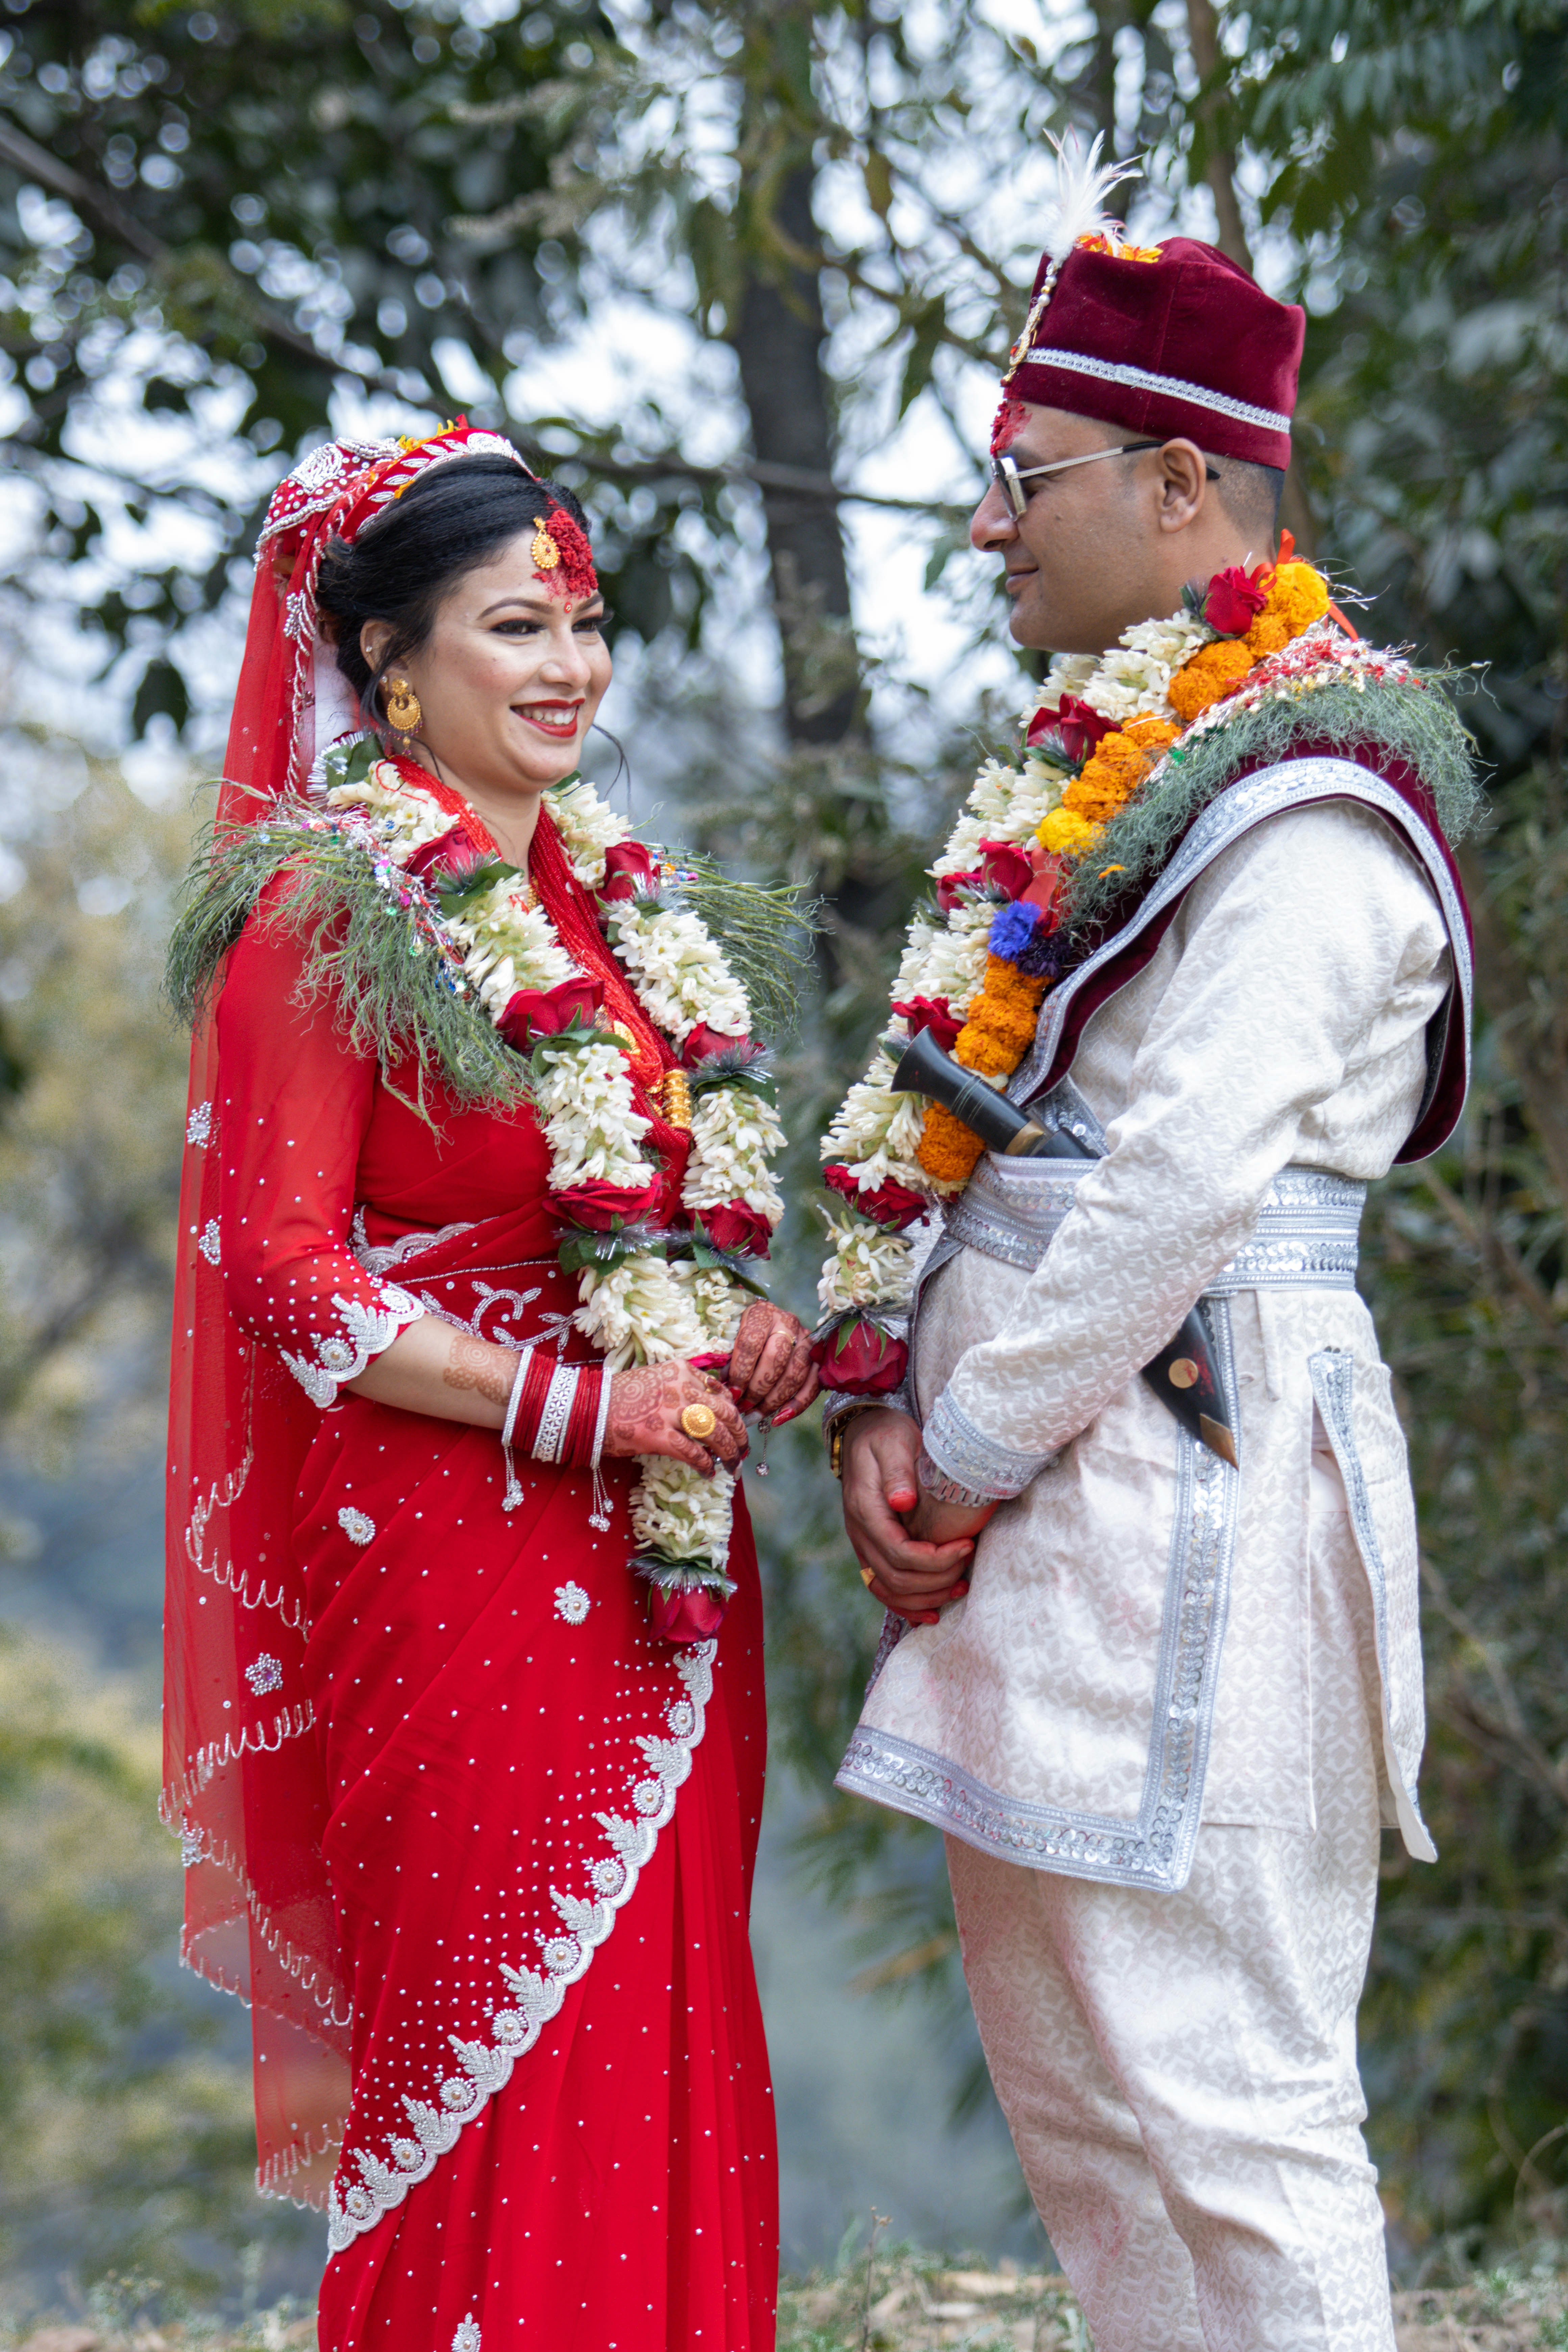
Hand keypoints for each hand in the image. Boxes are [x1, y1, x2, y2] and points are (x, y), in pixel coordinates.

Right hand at [603, 1359, 748, 1476]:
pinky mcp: (659, 1436)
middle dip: (739, 1434)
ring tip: (732, 1467)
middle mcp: (681, 1387)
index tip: (735, 1427)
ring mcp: (670, 1412)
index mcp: (681, 1371)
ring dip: (729, 1453)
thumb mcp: (656, 1379)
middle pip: (725, 1411)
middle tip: (742, 1451)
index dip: (732, 1412)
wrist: (588, 1407)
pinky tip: (708, 1473)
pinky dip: (705, 1465)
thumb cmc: (619, 1396)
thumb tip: (708, 1410)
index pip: (720, 1390)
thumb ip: (682, 1387)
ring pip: (715, 1433)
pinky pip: (693, 1453)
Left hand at [725, 1301, 820, 1422]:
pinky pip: (812, 1385)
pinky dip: (796, 1405)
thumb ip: (725, 1357)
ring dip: (774, 1400)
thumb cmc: (741, 1332)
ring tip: (755, 1415)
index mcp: (762, 1314)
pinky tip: (778, 1419)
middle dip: (758, 1388)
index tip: (731, 1392)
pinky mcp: (817, 1356)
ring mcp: (805, 1339)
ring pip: (795, 1374)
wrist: (767, 1322)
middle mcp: (787, 1323)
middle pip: (776, 1359)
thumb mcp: (729, 1336)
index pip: (751, 1343)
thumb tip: (720, 1386)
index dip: (741, 1371)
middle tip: (743, 1406)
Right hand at [840, 1412, 992, 1624]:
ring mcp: (864, 1544)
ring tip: (960, 1589)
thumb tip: (902, 1501)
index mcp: (866, 1510)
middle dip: (937, 1580)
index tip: (967, 1546)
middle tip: (968, 1564)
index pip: (899, 1553)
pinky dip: (907, 1605)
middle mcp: (860, 1533)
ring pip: (889, 1591)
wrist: (865, 1431)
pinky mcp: (872, 1548)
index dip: (935, 1560)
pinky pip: (884, 1589)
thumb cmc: (885, 1434)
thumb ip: (897, 1471)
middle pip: (897, 1578)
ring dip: (925, 1598)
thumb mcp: (893, 1442)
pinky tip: (932, 1611)